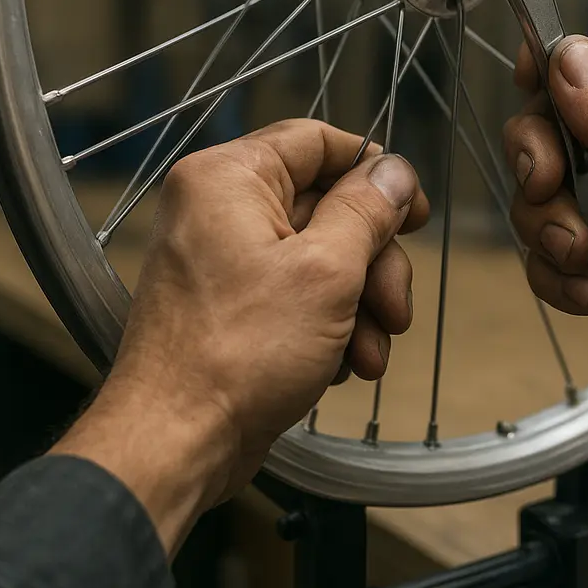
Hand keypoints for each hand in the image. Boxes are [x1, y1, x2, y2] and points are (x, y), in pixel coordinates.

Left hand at [53, 120, 427, 552]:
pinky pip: (295, 291)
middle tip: (395, 306)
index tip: (414, 210)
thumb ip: (367, 210)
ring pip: (319, 255)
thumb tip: (394, 171)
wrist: (173, 446)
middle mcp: (219, 208)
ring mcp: (222, 258)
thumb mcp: (326, 271)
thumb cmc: (238, 354)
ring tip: (372, 353)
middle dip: (373, 262)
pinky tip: (346, 364)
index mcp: (229, 178)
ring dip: (359, 302)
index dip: (374, 171)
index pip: (317, 141)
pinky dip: (329, 323)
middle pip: (326, 206)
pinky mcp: (229, 304)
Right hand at [504, 37, 587, 525]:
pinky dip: (558, 276)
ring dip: (550, 229)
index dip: (556, 78)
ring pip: (541, 196)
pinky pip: (545, 252)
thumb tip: (569, 54)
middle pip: (555, 132)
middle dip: (543, 166)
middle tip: (548, 190)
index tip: (523, 82)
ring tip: (587, 262)